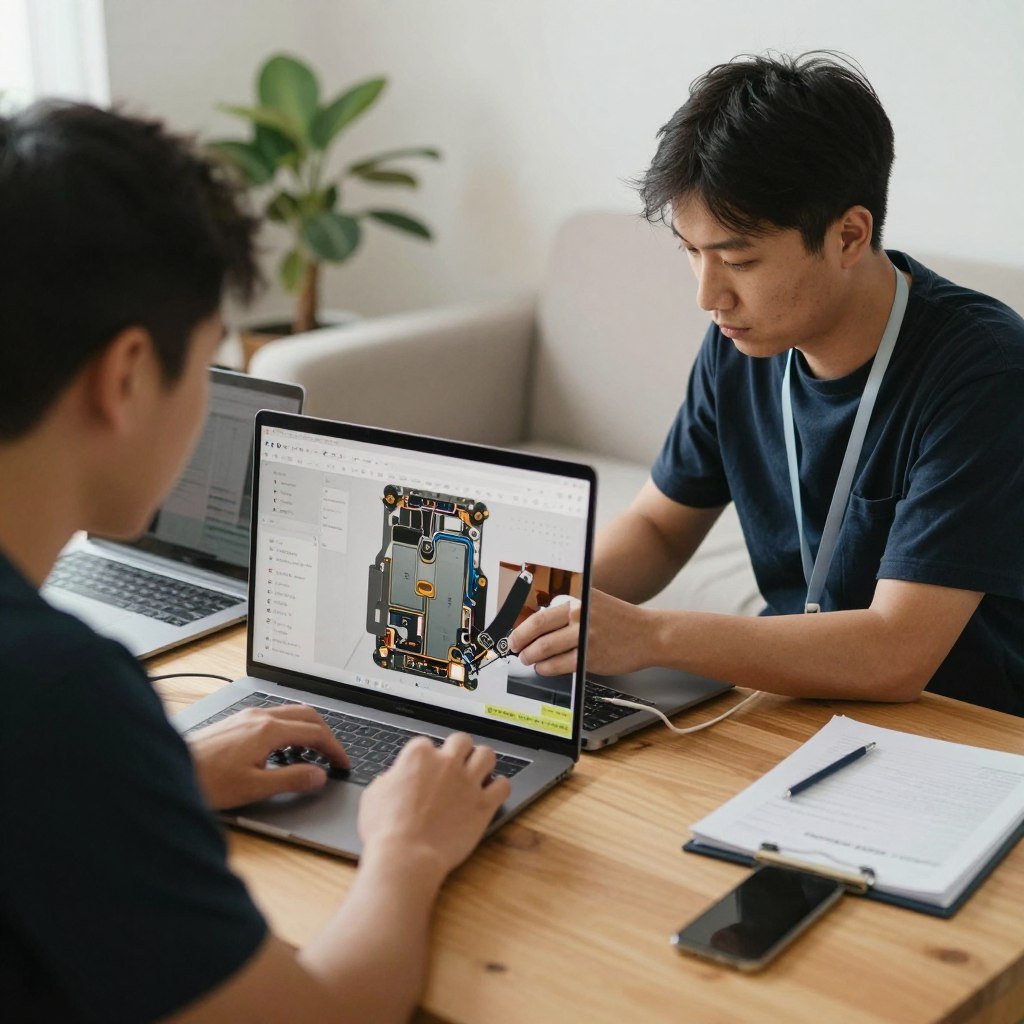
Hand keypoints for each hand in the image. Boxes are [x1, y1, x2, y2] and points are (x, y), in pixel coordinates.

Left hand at [188, 705, 348, 809]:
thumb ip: (291, 780)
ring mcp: (247, 716)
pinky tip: (282, 750)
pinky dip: (289, 730)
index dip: (333, 749)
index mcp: (268, 730)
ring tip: (312, 753)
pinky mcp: (237, 722)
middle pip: (306, 715)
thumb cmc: (207, 781)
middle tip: (334, 755)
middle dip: (325, 734)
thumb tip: (319, 776)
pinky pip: (273, 718)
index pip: (314, 733)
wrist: (170, 770)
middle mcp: (259, 716)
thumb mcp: (254, 787)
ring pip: (289, 714)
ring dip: (307, 730)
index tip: (342, 763)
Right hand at [358, 733, 510, 882]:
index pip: (426, 744)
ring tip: (478, 773)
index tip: (425, 771)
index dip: (426, 759)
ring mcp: (467, 781)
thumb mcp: (374, 796)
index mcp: (418, 756)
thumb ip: (389, 779)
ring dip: (482, 762)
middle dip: (459, 751)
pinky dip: (499, 787)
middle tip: (455, 765)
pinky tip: (491, 794)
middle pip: (462, 740)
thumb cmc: (386, 830)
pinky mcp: (484, 804)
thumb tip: (394, 779)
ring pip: (487, 754)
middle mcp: (446, 762)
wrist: (406, 856)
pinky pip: (503, 785)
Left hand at [509, 588, 652, 675]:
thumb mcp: (593, 604)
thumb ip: (568, 611)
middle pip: (538, 629)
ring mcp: (586, 636)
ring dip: (531, 656)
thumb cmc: (620, 620)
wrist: (649, 634)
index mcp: (578, 599)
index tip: (515, 634)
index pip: (541, 613)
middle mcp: (580, 615)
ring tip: (528, 659)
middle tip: (515, 647)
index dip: (522, 626)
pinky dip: (547, 668)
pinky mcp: (591, 657)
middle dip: (520, 641)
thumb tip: (537, 626)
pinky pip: (560, 665)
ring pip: (546, 648)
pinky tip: (543, 668)